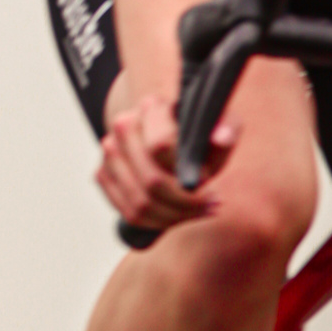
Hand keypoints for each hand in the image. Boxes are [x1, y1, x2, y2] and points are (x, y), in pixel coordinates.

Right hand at [97, 88, 234, 235]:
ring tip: (196, 212)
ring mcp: (109, 151)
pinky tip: (177, 216)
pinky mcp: (103, 174)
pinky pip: (128, 212)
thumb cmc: (198, 135)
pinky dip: (156, 223)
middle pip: (150, 181)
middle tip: (209, 204)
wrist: (172, 137)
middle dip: (184, 202)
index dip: (185, 172)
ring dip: (173, 216)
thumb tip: (222, 139)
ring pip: (139, 203)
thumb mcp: (221, 127)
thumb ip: (228, 129)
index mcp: (151, 107)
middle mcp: (123, 125)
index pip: (160, 147)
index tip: (207, 179)